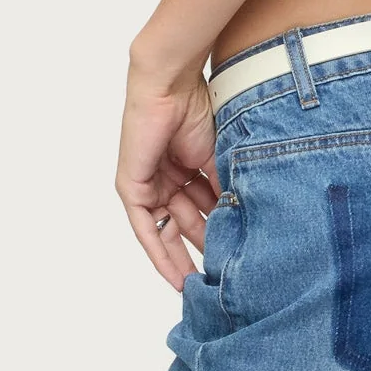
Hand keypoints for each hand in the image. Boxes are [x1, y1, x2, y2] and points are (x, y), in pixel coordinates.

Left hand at [115, 58, 218, 289]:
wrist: (171, 86)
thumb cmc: (196, 109)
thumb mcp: (216, 158)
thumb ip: (222, 189)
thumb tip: (238, 220)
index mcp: (185, 169)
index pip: (200, 210)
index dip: (215, 234)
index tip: (230, 259)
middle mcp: (165, 179)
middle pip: (183, 224)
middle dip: (199, 252)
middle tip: (217, 281)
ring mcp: (147, 184)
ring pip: (166, 230)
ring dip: (183, 257)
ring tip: (203, 283)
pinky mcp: (131, 187)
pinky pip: (145, 228)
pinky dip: (159, 252)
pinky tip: (176, 275)